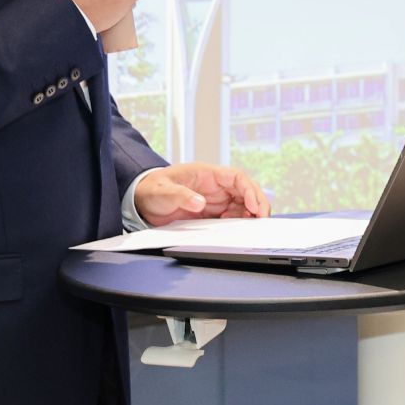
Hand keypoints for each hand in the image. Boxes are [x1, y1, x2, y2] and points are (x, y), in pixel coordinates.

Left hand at [135, 163, 270, 226]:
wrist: (142, 200)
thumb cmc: (152, 189)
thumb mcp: (164, 192)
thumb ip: (181, 196)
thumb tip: (200, 203)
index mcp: (207, 173)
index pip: (236, 177)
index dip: (249, 190)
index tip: (254, 206)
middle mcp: (214, 185)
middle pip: (245, 190)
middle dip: (257, 203)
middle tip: (262, 219)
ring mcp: (214, 198)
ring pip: (241, 203)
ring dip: (250, 214)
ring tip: (252, 227)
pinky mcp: (211, 211)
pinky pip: (232, 215)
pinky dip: (239, 222)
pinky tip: (239, 230)